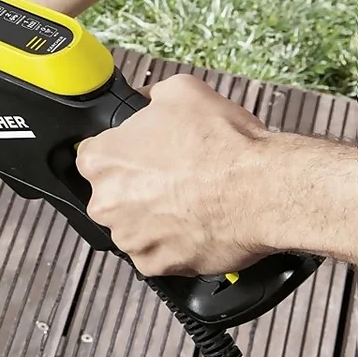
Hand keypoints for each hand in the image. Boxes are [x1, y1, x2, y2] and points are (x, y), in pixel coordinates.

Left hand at [74, 73, 271, 275]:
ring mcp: (128, 237)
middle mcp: (104, 202)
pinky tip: (196, 226)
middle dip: (139, 187)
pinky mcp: (154, 264)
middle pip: (113, 193)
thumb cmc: (223, 144)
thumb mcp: (181, 92)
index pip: (95, 155)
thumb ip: (150, 97)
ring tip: (191, 202)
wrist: (262, 189)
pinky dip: (173, 244)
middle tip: (175, 179)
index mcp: (101, 160)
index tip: (145, 155)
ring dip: (155, 217)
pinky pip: (156, 254)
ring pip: (134, 226)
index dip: (124, 152)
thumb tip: (146, 100)